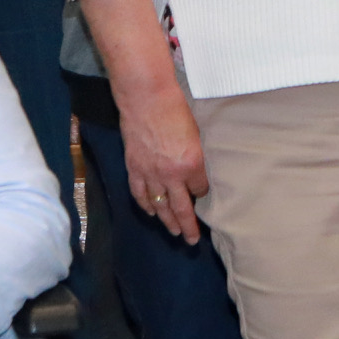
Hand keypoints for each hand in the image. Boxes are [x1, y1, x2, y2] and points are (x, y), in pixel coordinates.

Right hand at [112, 71, 208, 243]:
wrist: (146, 97)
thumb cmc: (175, 108)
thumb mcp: (197, 132)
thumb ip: (196, 155)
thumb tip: (197, 170)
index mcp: (192, 164)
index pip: (201, 189)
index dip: (203, 193)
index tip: (204, 194)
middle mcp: (171, 174)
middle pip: (182, 208)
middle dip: (188, 226)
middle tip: (192, 240)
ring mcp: (151, 173)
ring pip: (160, 206)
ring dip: (167, 221)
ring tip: (174, 232)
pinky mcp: (134, 167)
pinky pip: (140, 194)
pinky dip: (146, 205)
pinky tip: (151, 212)